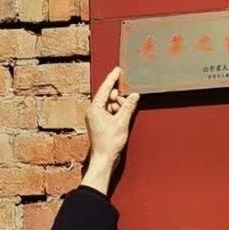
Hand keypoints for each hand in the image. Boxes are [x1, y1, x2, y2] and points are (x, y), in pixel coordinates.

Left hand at [84, 66, 138, 192]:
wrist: (104, 159)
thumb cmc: (109, 143)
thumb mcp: (122, 122)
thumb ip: (128, 107)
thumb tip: (134, 95)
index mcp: (95, 108)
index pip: (105, 88)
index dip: (112, 79)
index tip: (118, 70)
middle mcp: (93, 111)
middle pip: (108, 97)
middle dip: (119, 99)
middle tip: (127, 105)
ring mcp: (96, 117)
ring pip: (110, 105)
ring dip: (119, 108)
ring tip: (123, 118)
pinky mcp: (100, 123)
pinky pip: (110, 113)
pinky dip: (117, 114)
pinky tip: (123, 119)